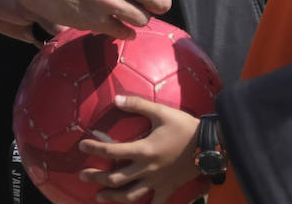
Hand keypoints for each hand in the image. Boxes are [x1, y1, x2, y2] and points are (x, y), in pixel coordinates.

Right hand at [17, 0, 174, 39]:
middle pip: (163, 1)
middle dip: (157, 4)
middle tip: (146, 3)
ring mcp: (110, 3)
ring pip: (145, 20)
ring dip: (138, 18)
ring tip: (127, 13)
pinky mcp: (97, 22)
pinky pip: (125, 33)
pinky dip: (125, 32)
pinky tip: (118, 25)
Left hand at [76, 95, 201, 202]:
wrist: (210, 145)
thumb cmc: (184, 127)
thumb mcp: (160, 112)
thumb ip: (137, 104)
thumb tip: (115, 99)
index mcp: (143, 150)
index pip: (112, 150)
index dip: (94, 148)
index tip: (81, 146)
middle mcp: (147, 169)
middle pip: (116, 177)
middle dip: (96, 178)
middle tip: (81, 176)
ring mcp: (158, 182)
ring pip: (131, 195)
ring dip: (113, 197)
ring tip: (99, 198)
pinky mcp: (169, 189)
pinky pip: (157, 203)